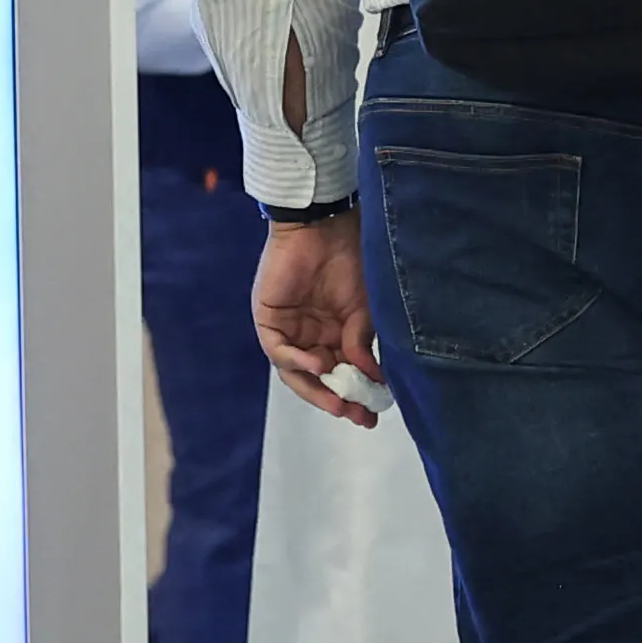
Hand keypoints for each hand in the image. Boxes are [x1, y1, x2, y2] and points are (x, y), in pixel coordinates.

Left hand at [253, 216, 380, 426]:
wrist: (324, 226)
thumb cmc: (350, 260)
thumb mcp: (365, 308)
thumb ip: (362, 343)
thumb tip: (373, 379)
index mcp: (334, 334)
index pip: (341, 375)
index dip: (355, 396)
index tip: (373, 415)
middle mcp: (309, 337)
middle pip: (319, 380)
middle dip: (337, 401)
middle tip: (357, 416)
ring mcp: (288, 330)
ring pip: (297, 373)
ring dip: (317, 390)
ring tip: (339, 402)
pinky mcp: (268, 321)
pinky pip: (279, 352)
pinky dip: (298, 362)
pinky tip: (320, 366)